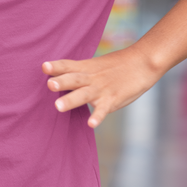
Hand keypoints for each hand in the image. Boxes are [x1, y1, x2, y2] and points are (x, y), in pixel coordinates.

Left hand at [43, 46, 158, 128]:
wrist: (143, 62)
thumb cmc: (118, 65)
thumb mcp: (96, 65)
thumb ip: (79, 72)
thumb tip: (59, 78)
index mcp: (86, 68)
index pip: (69, 65)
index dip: (56, 66)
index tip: (43, 67)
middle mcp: (92, 78)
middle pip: (74, 79)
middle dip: (61, 82)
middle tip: (49, 85)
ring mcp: (102, 89)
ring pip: (84, 95)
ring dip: (71, 100)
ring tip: (58, 106)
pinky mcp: (113, 99)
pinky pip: (103, 109)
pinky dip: (97, 116)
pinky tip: (91, 124)